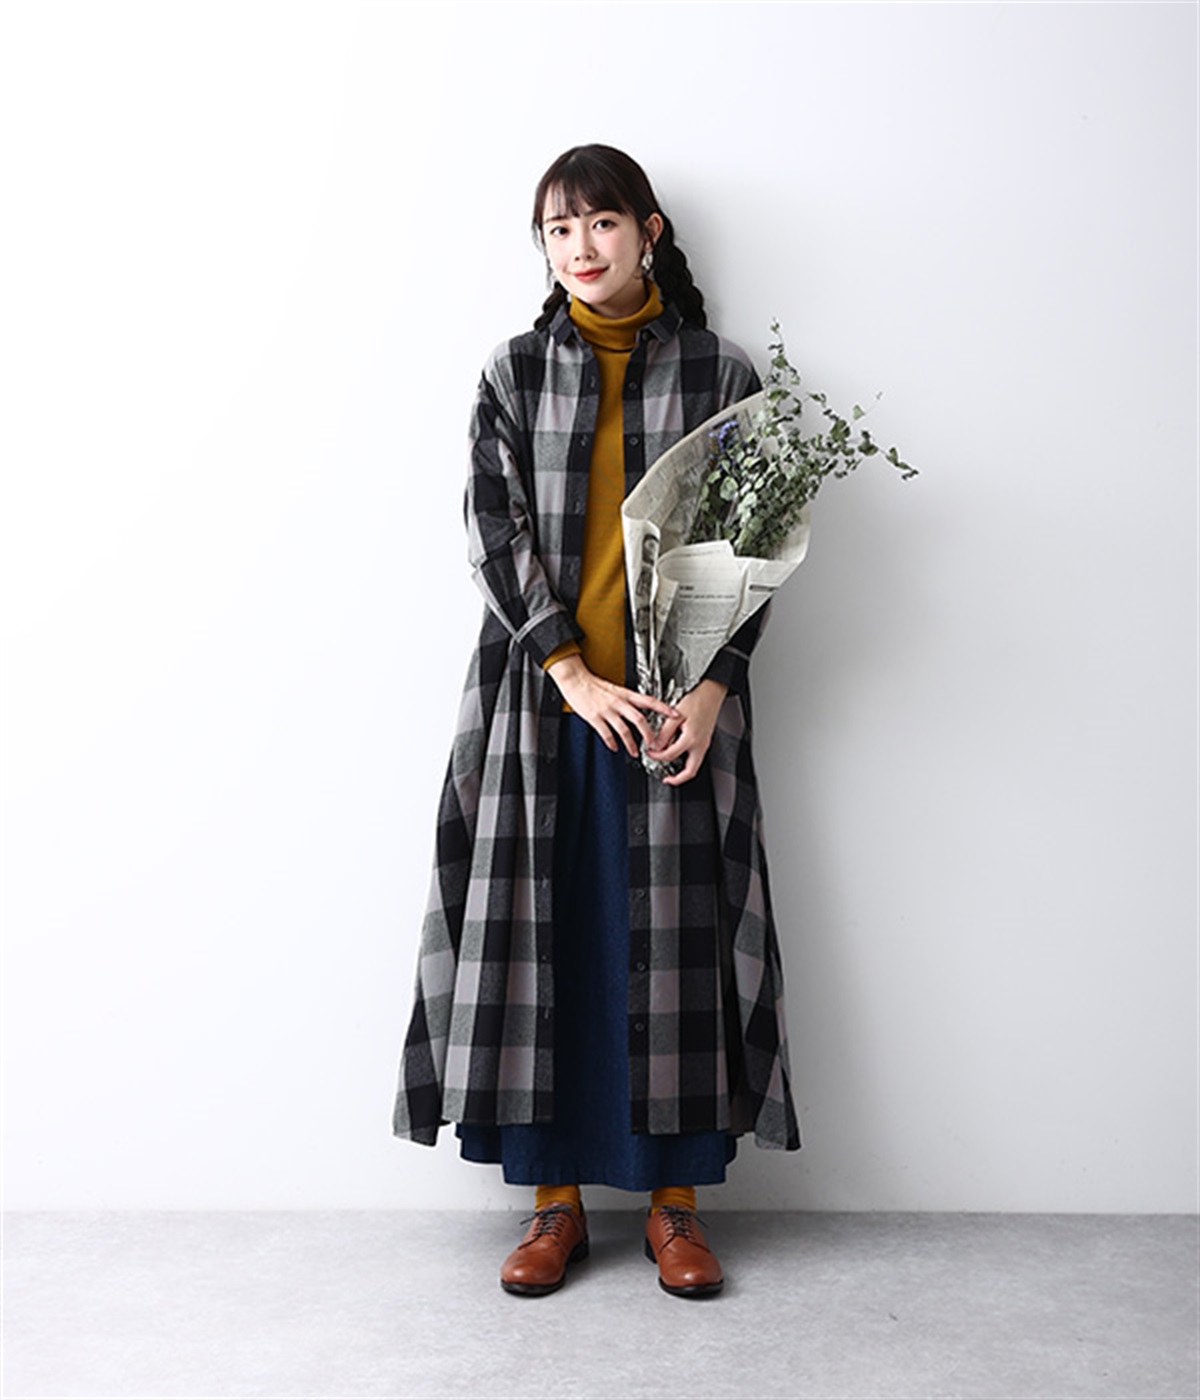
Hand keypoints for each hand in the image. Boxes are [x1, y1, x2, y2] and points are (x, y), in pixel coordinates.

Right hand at [547, 655, 679, 757]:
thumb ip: (627, 699)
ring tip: (634, 752)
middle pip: (639, 719)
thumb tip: (638, 708)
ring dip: (631, 743)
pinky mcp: (595, 717)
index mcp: (625, 694)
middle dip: (648, 734)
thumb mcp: (615, 689)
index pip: (649, 700)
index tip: (675, 714)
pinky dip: (611, 742)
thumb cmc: (594, 684)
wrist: (576, 679)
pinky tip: (614, 747)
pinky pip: (606, 733)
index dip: (664, 708)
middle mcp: (618, 702)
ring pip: (624, 730)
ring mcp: (607, 711)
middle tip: (653, 744)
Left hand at [644, 678, 728, 785]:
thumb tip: (656, 745)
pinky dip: (687, 761)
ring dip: (682, 771)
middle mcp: (700, 744)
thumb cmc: (697, 699)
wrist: (711, 692)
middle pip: (690, 772)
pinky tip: (678, 754)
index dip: (657, 756)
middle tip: (666, 779)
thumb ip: (665, 732)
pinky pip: (696, 757)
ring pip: (694, 766)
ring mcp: (704, 743)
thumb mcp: (676, 715)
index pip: (670, 755)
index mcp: (691, 738)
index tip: (650, 752)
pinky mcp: (706, 740)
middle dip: (677, 779)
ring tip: (671, 770)